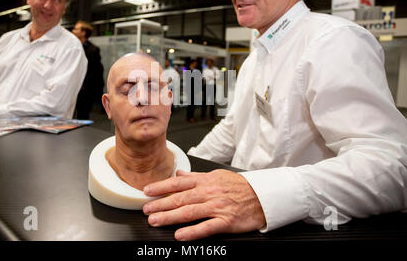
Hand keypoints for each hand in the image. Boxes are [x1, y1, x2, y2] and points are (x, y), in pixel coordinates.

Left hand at [143, 169, 265, 240]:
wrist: (262, 196)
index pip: (178, 183)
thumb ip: (196, 177)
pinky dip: (192, 232)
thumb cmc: (239, 186)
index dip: (161, 187)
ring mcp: (217, 207)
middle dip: (160, 204)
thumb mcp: (216, 175)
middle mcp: (209, 193)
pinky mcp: (226, 221)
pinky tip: (180, 235)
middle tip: (146, 209)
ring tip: (155, 220)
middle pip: (180, 198)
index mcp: (205, 181)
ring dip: (170, 217)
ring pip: (189, 212)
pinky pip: (206, 227)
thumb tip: (178, 174)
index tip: (147, 191)